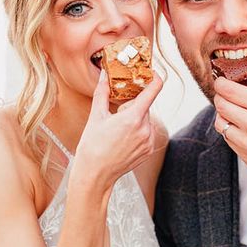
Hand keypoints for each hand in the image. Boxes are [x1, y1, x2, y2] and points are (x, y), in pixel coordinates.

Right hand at [73, 70, 163, 188]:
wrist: (95, 174)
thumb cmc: (92, 146)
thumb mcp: (96, 116)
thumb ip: (102, 92)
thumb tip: (104, 74)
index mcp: (133, 118)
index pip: (154, 89)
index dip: (154, 77)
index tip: (150, 72)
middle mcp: (145, 129)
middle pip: (145, 106)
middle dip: (133, 104)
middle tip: (117, 110)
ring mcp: (149, 141)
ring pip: (146, 120)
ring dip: (136, 119)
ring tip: (117, 130)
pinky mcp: (149, 150)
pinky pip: (147, 133)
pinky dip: (138, 131)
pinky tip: (123, 139)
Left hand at [213, 65, 246, 190]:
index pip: (229, 90)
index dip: (221, 83)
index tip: (221, 81)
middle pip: (220, 104)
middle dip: (220, 96)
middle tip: (226, 94)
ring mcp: (246, 141)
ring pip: (219, 122)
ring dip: (222, 114)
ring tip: (233, 111)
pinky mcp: (244, 155)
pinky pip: (227, 138)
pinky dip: (229, 130)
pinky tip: (240, 127)